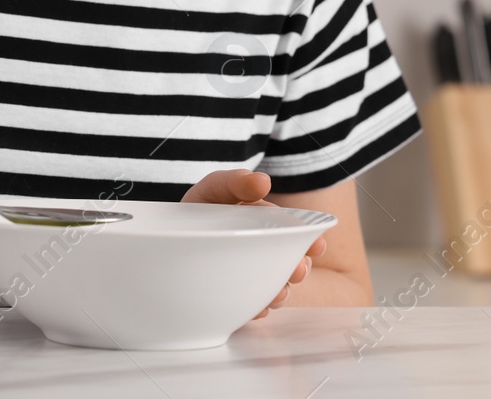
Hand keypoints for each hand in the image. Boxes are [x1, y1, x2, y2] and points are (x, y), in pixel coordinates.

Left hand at [181, 169, 327, 318]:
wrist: (173, 232)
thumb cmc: (201, 206)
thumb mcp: (217, 188)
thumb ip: (237, 182)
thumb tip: (263, 181)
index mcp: (266, 224)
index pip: (293, 232)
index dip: (308, 238)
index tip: (317, 244)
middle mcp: (263, 249)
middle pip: (288, 262)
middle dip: (298, 268)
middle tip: (299, 270)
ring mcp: (251, 272)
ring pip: (275, 286)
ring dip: (281, 292)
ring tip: (278, 293)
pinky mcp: (237, 293)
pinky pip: (252, 306)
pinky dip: (256, 308)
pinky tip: (257, 308)